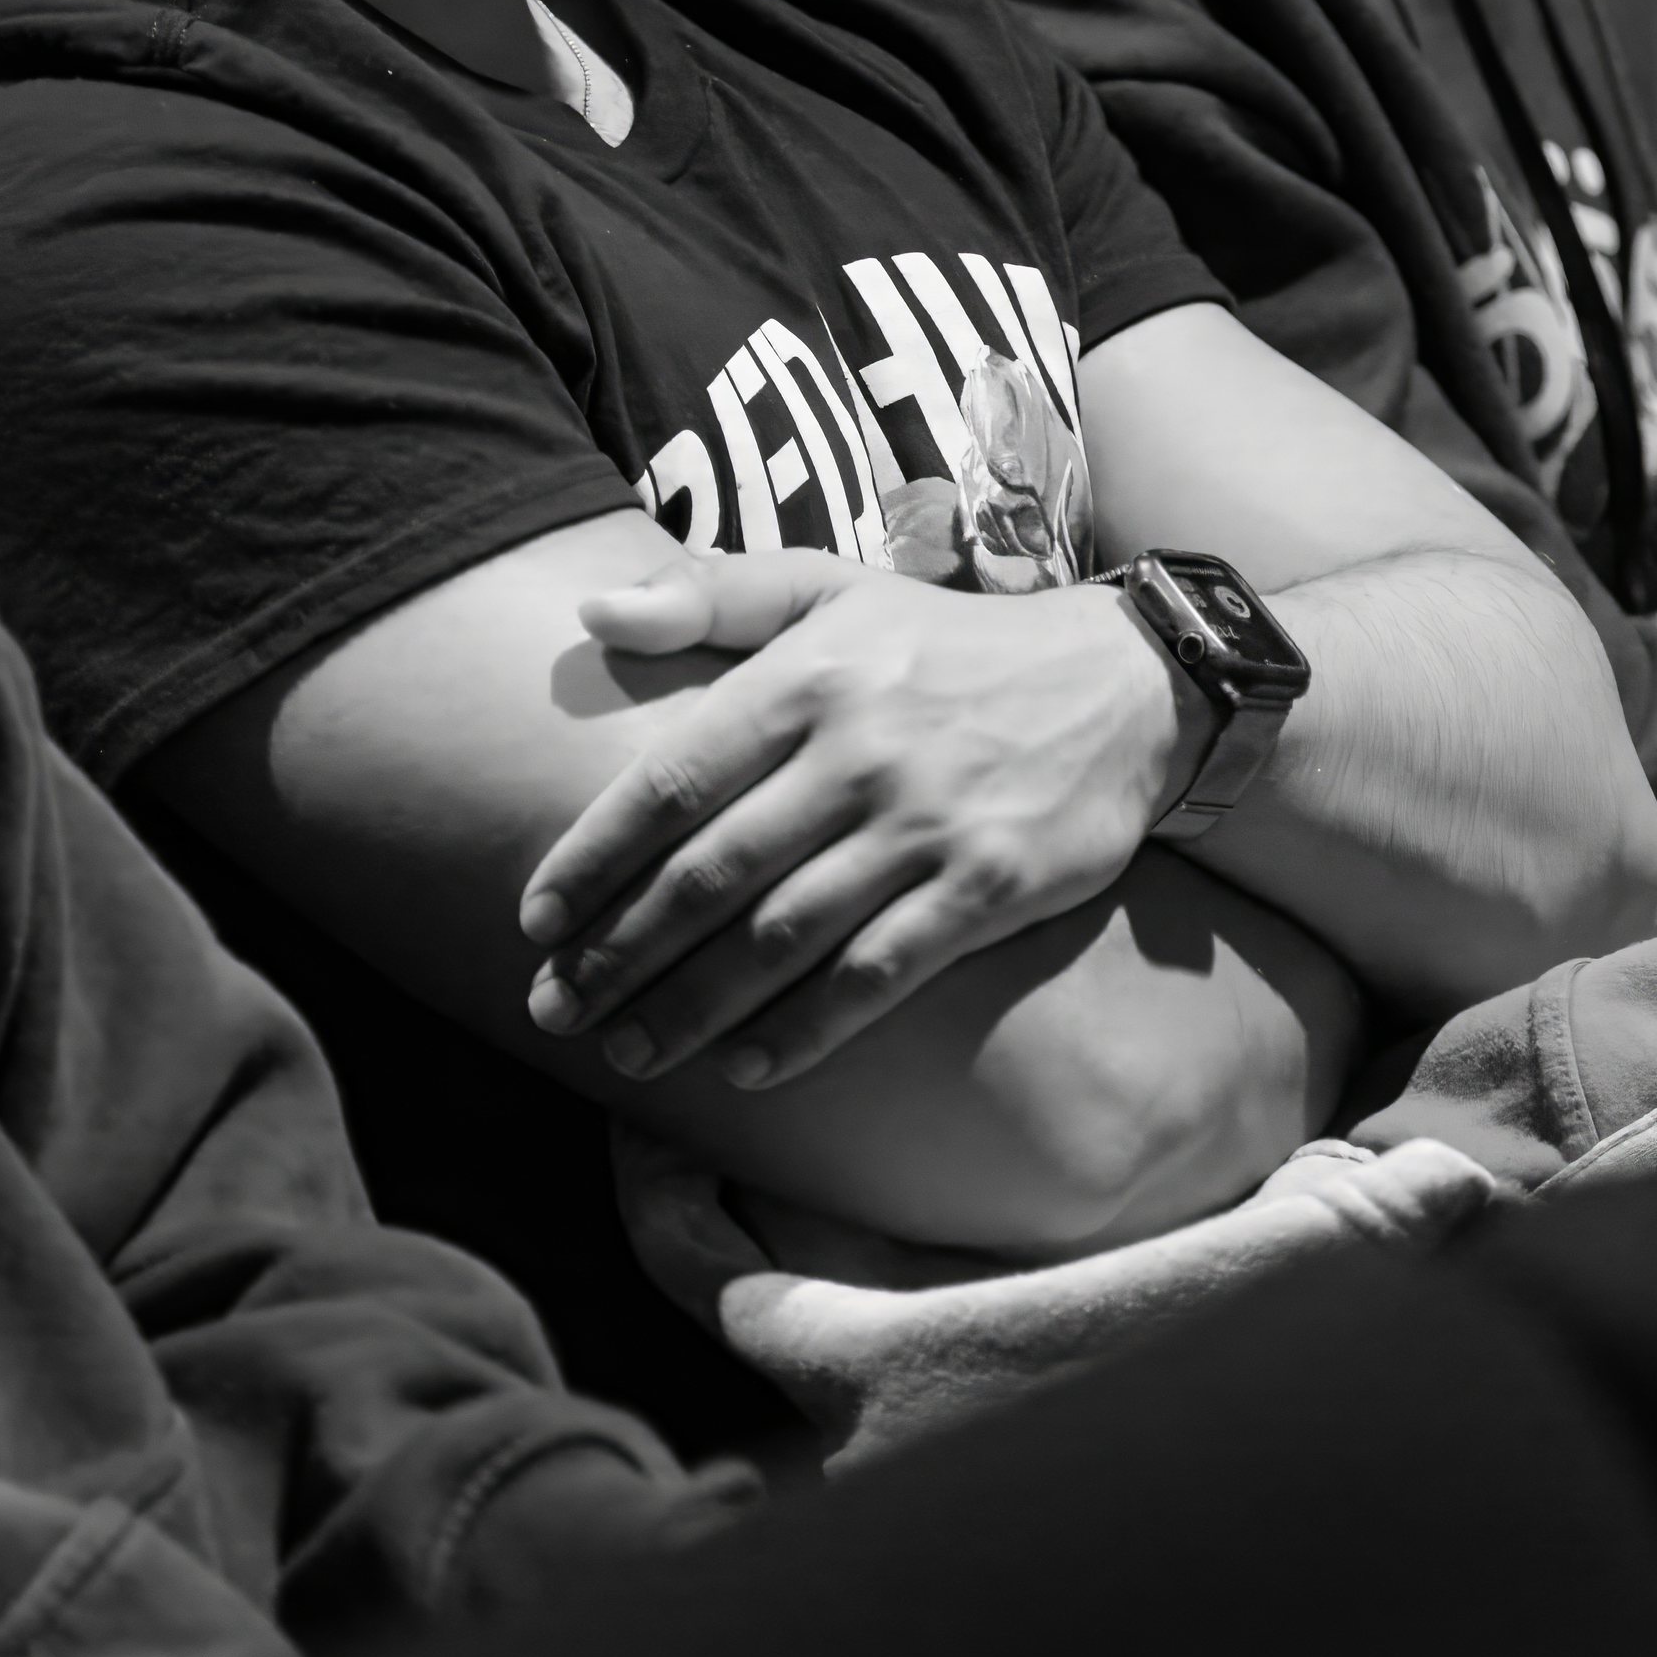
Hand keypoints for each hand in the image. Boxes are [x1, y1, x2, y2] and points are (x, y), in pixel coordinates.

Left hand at [518, 550, 1203, 1092]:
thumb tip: (588, 606)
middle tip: (554, 1010)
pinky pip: (878, 974)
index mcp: (808, 675)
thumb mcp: (834, 588)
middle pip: (711, 874)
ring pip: (782, 937)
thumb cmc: (949, 645)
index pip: (670, 782)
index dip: (592, 860)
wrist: (1123, 685)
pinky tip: (746, 1068)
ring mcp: (928, 824)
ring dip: (692, 1007)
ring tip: (628, 1052)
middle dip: (620, 953)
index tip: (533, 921)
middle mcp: (861, 751)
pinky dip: (806, 1030)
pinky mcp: (991, 887)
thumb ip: (710, 593)